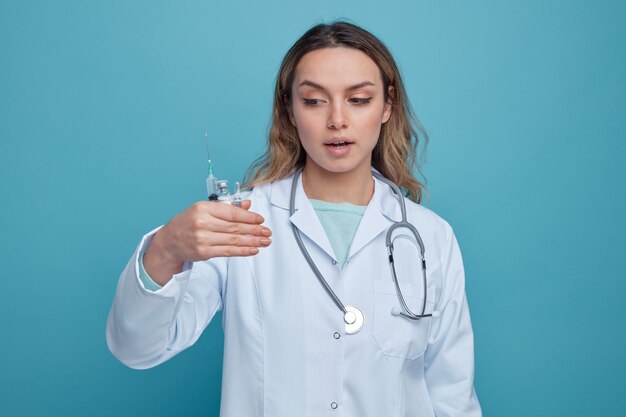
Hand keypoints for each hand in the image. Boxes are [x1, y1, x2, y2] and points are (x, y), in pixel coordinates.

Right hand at [143, 200, 270, 284]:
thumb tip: (247, 205)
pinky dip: (243, 251)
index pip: (232, 212)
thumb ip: (226, 208)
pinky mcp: (204, 252)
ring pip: (233, 240)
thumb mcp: (204, 209)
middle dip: (254, 230)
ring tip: (264, 241)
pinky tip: (253, 250)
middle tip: (267, 232)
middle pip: (235, 227)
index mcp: (203, 208)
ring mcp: (203, 238)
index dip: (249, 217)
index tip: (260, 220)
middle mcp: (202, 222)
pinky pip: (228, 251)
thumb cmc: (187, 223)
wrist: (169, 241)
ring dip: (252, 241)